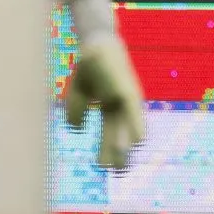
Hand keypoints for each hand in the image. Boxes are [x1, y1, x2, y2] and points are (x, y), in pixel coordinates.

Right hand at [64, 37, 145, 168]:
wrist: (96, 40)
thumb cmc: (91, 66)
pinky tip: (138, 140)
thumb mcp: (80, 92)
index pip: (110, 133)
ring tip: (123, 165)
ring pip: (128, 127)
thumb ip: (77, 110)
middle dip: (118, 153)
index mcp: (110, 107)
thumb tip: (76, 130)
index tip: (105, 166)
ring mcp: (125, 98)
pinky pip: (133, 111)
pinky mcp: (127, 90)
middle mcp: (120, 105)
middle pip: (120, 134)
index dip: (108, 149)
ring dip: (124, 145)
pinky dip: (134, 126)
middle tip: (117, 173)